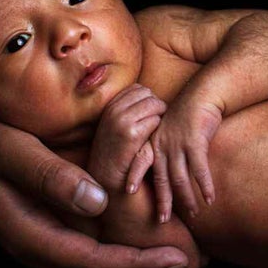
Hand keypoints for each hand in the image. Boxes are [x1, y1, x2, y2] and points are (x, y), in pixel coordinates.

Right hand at [0, 110, 206, 267]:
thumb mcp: (7, 148)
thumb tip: (98, 202)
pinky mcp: (48, 231)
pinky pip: (90, 263)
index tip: (179, 261)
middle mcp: (34, 248)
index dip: (137, 266)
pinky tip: (151, 263)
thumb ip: (48, 175)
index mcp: (25, 233)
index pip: (90, 263)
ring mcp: (40, 243)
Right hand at [90, 84, 164, 216]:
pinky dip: (159, 130)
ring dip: (160, 116)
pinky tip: (154, 141)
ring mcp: (121, 120)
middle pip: (148, 94)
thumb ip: (129, 110)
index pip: (138, 89)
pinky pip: (155, 121)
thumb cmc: (117, 153)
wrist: (107, 179)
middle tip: (157, 123)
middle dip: (156, 106)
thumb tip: (151, 97)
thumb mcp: (116, 126)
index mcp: (110, 106)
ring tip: (157, 132)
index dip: (148, 99)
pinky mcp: (131, 134)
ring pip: (154, 104)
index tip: (150, 114)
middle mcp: (114, 109)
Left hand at [147, 98, 220, 219]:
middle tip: (161, 220)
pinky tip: (210, 199)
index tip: (128, 193)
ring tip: (192, 214)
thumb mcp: (169, 131)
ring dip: (187, 198)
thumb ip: (164, 149)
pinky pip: (199, 170)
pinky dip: (204, 186)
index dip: (135, 177)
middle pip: (161, 178)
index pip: (141, 162)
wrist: (202, 94)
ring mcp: (178, 144)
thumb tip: (164, 169)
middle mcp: (163, 144)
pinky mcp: (195, 142)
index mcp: (154, 141)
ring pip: (180, 178)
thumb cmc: (187, 115)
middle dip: (162, 201)